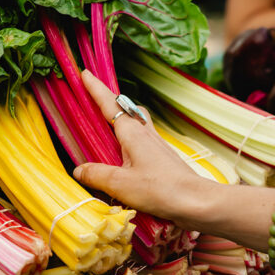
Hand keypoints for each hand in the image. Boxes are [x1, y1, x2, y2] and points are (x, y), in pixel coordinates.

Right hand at [72, 70, 212, 225]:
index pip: (110, 104)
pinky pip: (140, 137)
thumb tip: (78, 170)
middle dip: (107, 99)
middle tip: (91, 95)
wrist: (195, 201)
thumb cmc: (160, 189)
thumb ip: (97, 174)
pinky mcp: (161, 156)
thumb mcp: (121, 184)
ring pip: (134, 121)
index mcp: (133, 132)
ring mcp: (155, 143)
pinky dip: (127, 135)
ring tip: (103, 122)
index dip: (96, 89)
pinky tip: (122, 151)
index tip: (84, 74)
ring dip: (119, 116)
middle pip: (124, 108)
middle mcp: (145, 132)